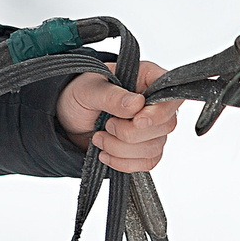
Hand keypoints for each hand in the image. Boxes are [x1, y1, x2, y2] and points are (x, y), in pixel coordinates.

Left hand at [56, 61, 182, 174]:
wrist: (67, 118)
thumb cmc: (79, 94)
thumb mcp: (89, 90)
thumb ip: (111, 96)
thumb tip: (136, 104)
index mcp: (147, 78)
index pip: (171, 95)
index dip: (158, 112)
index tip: (136, 120)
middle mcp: (155, 103)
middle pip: (165, 125)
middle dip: (131, 133)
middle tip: (106, 124)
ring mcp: (152, 127)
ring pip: (154, 148)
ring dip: (121, 149)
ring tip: (99, 137)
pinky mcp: (144, 148)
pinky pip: (147, 163)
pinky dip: (123, 163)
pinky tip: (105, 154)